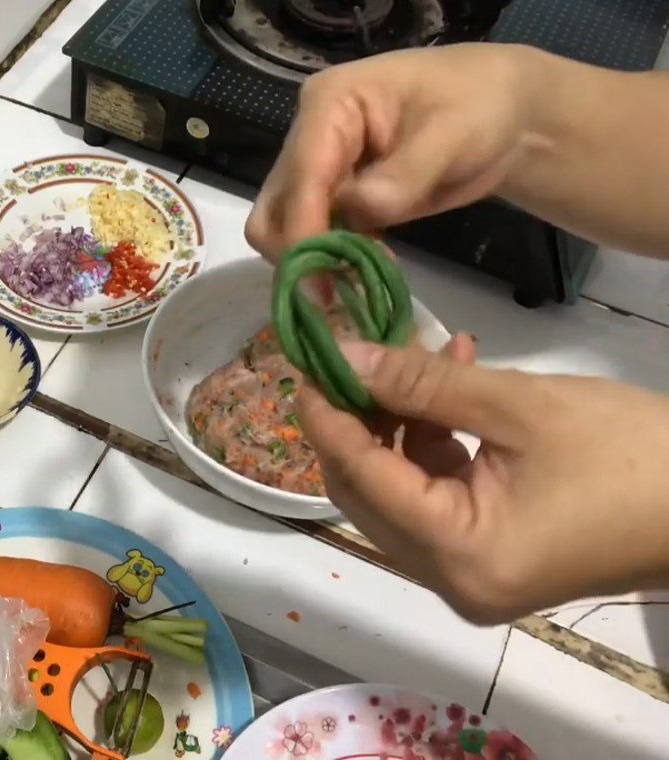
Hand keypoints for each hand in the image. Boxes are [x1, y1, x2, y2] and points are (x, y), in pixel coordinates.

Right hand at [246, 43, 541, 260]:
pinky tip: (364, 276)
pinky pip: (314, 239)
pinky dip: (329, 263)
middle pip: (273, 208)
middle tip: (333, 294)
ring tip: (354, 286)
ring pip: (285, 229)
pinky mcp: (335, 199)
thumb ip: (406, 173)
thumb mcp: (455, 133)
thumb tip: (361, 209)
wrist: (504, 115)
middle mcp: (310, 136)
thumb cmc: (482, 107)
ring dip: (311, 263)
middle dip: (295, 255)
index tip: (321, 285)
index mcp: (330, 103)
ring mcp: (320, 170)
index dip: (304, 233)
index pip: (302, 177)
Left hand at [298, 340, 668, 623]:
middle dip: (358, 421)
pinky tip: (452, 386)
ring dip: (399, 424)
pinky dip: (433, 443)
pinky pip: (436, 497)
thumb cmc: (631, 452)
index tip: (304, 363)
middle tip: (356, 354)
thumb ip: (423, 383)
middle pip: (369, 494)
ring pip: (398, 492)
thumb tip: (345, 357)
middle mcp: (452, 580)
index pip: (363, 480)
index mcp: (460, 555)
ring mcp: (471, 575)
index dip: (327, 418)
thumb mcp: (519, 406)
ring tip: (419, 357)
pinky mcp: (489, 557)